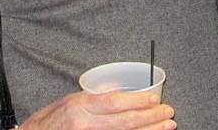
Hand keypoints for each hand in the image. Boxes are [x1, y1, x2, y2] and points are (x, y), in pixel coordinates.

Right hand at [22, 90, 174, 129]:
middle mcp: (84, 125)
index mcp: (80, 106)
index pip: (114, 102)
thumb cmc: (49, 121)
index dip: (137, 101)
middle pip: (124, 122)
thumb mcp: (69, 101)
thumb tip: (120, 92)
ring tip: (166, 126)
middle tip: (168, 113)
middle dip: (151, 118)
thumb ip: (94, 98)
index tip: (154, 99)